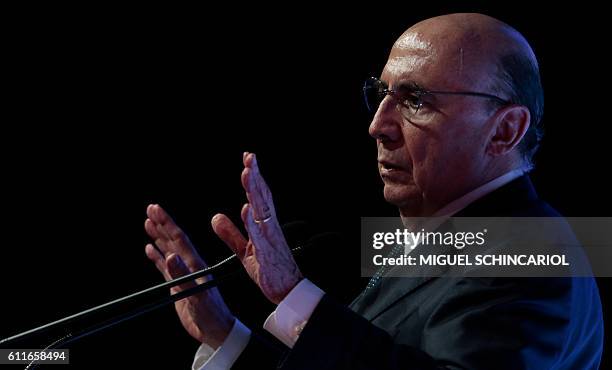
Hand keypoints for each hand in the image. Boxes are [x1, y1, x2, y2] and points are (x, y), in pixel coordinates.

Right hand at [144, 204, 233, 348]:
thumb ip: (183, 276)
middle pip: (173, 240)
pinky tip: (150, 248)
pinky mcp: (178, 285)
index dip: (168, 223)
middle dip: (162, 223)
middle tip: (150, 208)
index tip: (156, 209)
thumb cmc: (210, 313)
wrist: (215, 329)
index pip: (180, 238)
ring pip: (168, 249)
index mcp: (195, 264)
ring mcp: (183, 274)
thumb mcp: (197, 295)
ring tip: (148, 222)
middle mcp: (189, 265)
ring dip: (159, 236)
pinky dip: (157, 256)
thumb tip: (170, 256)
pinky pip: (165, 266)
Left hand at [211, 152, 302, 303]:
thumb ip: (230, 233)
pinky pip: (259, 235)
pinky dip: (253, 221)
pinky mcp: (266, 253)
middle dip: (255, 176)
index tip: (247, 159)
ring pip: (261, 210)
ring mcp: (269, 238)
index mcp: (263, 225)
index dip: (253, 177)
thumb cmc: (269, 270)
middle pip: (262, 197)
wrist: (287, 291)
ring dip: (255, 191)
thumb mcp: (243, 250)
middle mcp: (268, 227)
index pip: (258, 196)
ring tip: (248, 173)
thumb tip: (216, 217)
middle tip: (250, 156)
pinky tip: (248, 208)